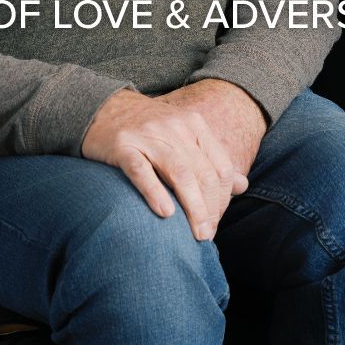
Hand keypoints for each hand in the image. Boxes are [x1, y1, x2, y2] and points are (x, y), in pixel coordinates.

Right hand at [81, 83, 259, 239]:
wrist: (103, 108)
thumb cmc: (148, 130)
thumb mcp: (183, 137)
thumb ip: (212, 159)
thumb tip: (242, 186)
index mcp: (194, 124)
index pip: (219, 166)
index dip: (222, 199)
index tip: (216, 223)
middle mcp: (175, 127)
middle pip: (202, 172)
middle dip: (210, 208)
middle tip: (206, 236)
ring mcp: (149, 135)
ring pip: (179, 172)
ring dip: (192, 207)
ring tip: (196, 234)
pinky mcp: (123, 145)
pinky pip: (142, 170)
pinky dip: (155, 192)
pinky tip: (165, 213)